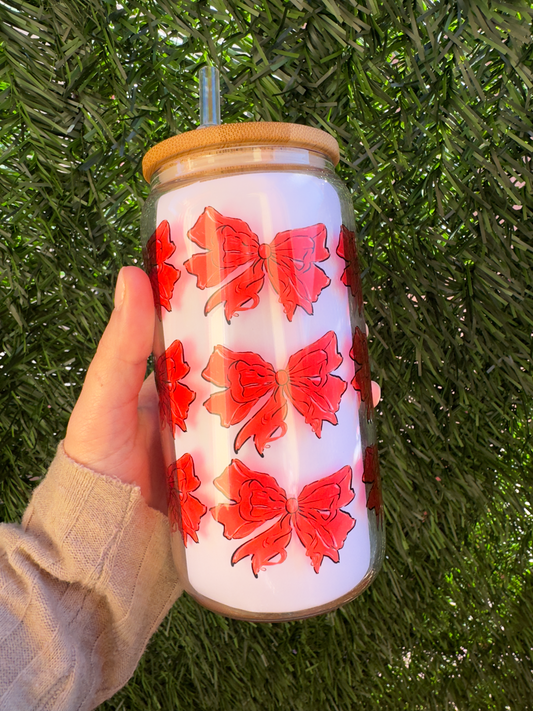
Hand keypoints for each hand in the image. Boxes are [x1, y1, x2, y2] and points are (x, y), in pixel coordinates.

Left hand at [64, 266, 381, 515]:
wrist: (100, 553)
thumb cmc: (95, 467)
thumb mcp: (105, 399)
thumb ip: (122, 347)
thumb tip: (132, 273)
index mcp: (182, 389)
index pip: (227, 347)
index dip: (259, 326)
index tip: (292, 302)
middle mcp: (210, 419)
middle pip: (266, 386)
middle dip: (304, 370)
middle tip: (344, 350)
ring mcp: (228, 456)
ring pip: (282, 426)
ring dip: (320, 412)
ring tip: (364, 394)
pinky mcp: (243, 494)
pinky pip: (283, 472)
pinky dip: (314, 462)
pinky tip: (349, 453)